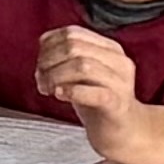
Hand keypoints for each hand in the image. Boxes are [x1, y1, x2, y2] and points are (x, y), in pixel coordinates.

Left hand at [40, 26, 163, 163]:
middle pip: (74, 47)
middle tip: (40, 79)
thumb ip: (64, 57)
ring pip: (82, 66)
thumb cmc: (97, 100)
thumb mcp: (81, 72)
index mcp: (110, 49)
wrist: (123, 131)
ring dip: (55, 76)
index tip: (40, 63)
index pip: (72, 33)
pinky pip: (95, 92)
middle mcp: (119, 62)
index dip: (48, 46)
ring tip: (47, 88)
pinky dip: (72, 91)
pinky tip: (60, 94)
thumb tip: (42, 52)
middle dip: (48, 62)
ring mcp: (121, 83)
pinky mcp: (118, 104)